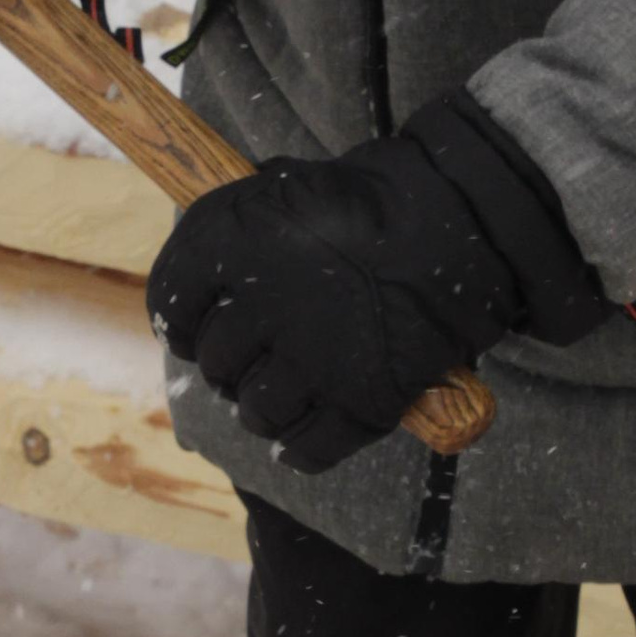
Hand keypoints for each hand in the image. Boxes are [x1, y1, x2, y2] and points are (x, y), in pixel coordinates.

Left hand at [148, 97, 605, 474]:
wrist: (464, 216)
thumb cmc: (377, 196)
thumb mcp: (289, 188)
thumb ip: (243, 232)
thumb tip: (210, 273)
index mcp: (233, 240)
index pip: (171, 298)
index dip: (181, 321)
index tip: (195, 329)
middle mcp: (262, 304)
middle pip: (217, 363)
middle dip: (230, 366)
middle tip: (254, 361)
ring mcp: (313, 359)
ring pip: (257, 412)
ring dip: (263, 409)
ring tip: (283, 396)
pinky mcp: (362, 400)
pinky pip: (309, 448)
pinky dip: (300, 448)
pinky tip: (301, 439)